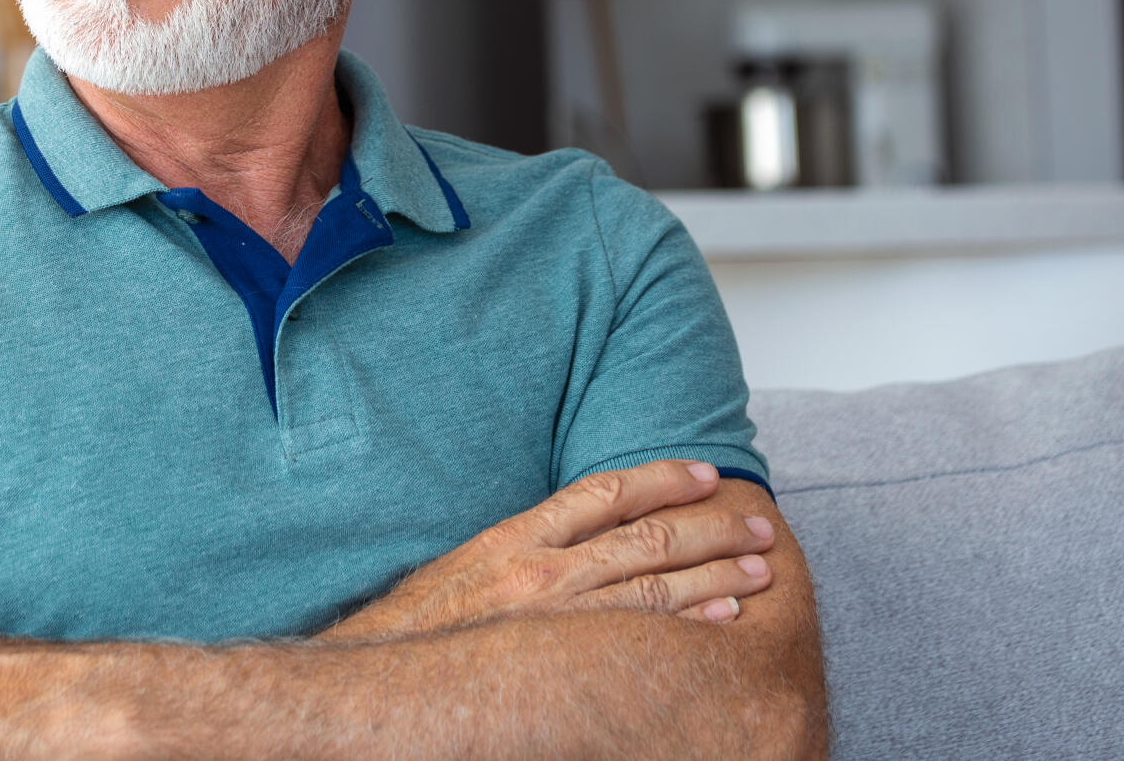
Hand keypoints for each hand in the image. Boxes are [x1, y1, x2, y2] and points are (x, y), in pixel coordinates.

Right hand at [316, 459, 774, 641]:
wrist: (387, 677)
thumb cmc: (422, 629)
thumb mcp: (467, 568)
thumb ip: (522, 548)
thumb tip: (575, 538)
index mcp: (517, 536)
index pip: (604, 492)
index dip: (661, 478)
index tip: (703, 474)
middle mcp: (542, 568)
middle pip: (646, 533)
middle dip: (711, 525)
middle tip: (760, 523)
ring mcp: (557, 614)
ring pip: (656, 582)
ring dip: (717, 571)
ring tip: (763, 566)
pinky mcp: (564, 656)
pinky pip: (642, 634)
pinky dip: (690, 620)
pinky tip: (728, 615)